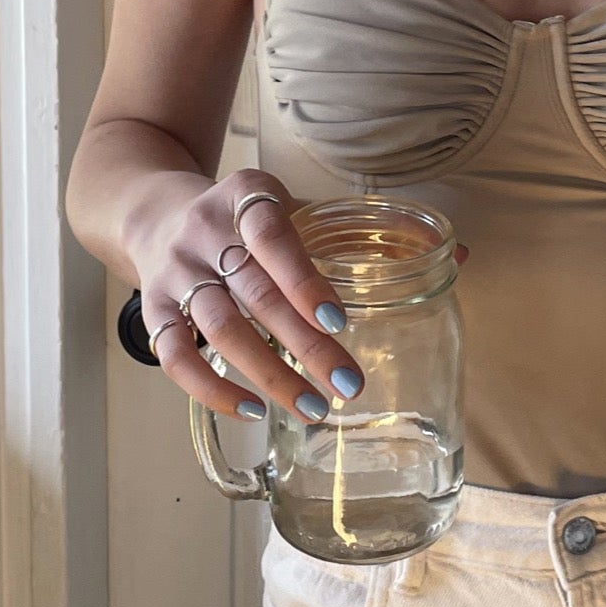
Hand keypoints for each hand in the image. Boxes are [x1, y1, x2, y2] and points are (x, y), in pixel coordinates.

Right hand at [135, 166, 366, 424]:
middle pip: (255, 293)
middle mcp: (204, 230)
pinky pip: (173, 354)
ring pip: (219, 328)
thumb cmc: (247, 220)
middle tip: (349, 384)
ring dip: (268, 374)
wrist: (157, 215)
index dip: (304, 280)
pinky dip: (209, 388)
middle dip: (305, 344)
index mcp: (246, 196)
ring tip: (312, 408)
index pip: (273, 235)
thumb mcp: (293, 208)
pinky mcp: (150, 306)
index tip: (341, 321)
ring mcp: (174, 270)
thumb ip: (360, 232)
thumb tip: (456, 255)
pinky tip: (251, 410)